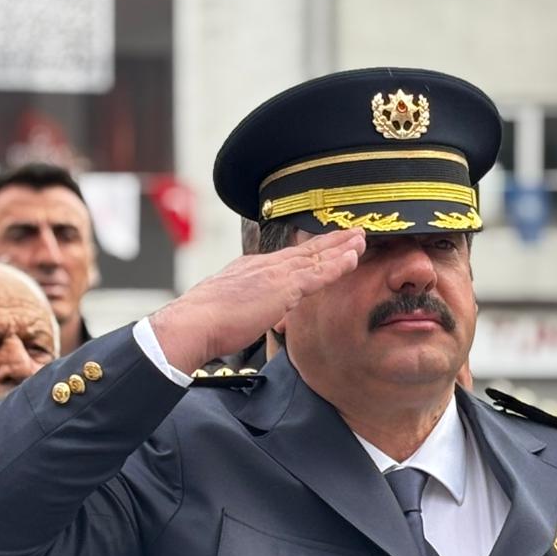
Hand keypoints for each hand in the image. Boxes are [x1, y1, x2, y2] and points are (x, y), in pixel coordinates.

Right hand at [148, 228, 364, 372]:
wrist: (195, 323)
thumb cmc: (204, 323)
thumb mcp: (226, 306)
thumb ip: (241, 305)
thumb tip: (244, 313)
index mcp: (250, 269)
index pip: (287, 257)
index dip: (308, 250)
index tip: (324, 244)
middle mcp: (264, 265)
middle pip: (305, 250)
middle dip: (330, 241)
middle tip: (352, 231)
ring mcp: (275, 274)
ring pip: (316, 257)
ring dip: (341, 247)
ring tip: (361, 238)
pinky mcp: (284, 288)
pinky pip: (318, 274)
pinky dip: (337, 265)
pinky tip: (353, 258)